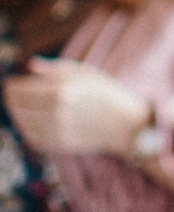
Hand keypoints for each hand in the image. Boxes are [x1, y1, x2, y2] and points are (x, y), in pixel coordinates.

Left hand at [5, 59, 150, 155]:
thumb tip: (30, 65)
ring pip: (22, 124)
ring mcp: (57, 131)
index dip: (12, 86)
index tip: (11, 83)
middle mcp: (56, 111)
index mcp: (62, 89)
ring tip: (20, 108)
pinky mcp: (60, 146)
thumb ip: (54, 68)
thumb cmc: (106, 93)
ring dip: (17, 115)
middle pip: (16, 107)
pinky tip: (31, 122)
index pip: (20, 89)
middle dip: (12, 100)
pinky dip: (27, 130)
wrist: (125, 124)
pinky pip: (32, 138)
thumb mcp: (84, 72)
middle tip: (12, 95)